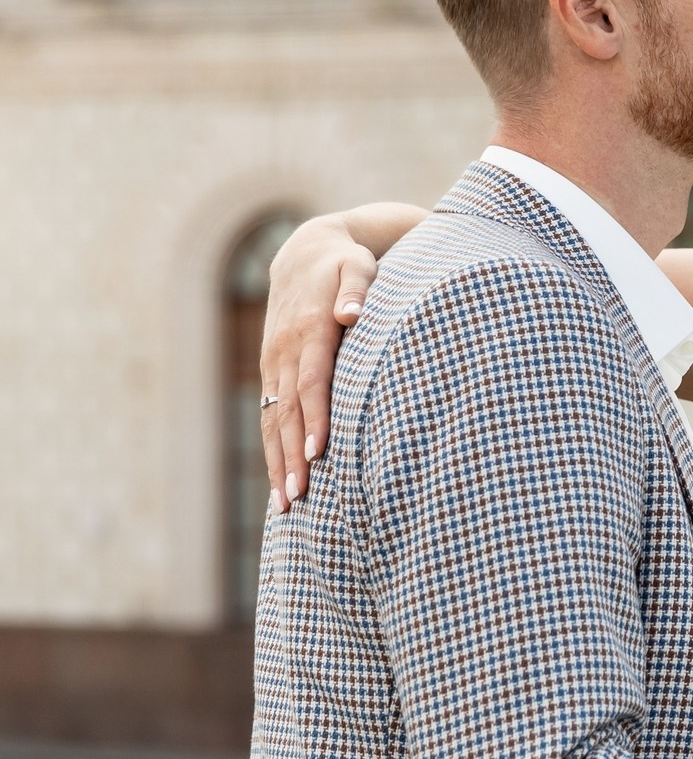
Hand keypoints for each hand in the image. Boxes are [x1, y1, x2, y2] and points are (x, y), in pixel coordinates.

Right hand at [259, 219, 380, 506]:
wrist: (304, 253)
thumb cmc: (344, 264)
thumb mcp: (356, 266)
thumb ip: (357, 289)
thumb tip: (353, 313)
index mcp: (309, 331)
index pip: (312, 382)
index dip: (314, 418)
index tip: (317, 453)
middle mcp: (285, 351)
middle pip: (287, 411)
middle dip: (291, 456)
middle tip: (299, 498)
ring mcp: (273, 363)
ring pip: (272, 420)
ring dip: (277, 463)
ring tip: (285, 506)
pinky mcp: (270, 371)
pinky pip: (268, 415)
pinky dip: (272, 450)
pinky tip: (279, 482)